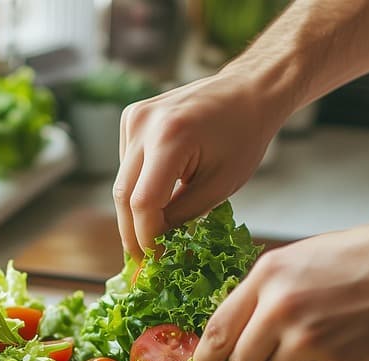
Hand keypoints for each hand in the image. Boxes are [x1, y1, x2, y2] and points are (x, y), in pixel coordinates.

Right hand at [114, 73, 283, 260]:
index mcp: (170, 139)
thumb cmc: (244, 136)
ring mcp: (133, 118)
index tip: (156, 263)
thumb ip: (184, 216)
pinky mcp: (131, 118)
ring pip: (121, 183)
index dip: (147, 239)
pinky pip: (126, 165)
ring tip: (152, 237)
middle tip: (143, 263)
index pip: (143, 203)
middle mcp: (143, 125)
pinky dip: (137, 187)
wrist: (247, 90)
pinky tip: (158, 197)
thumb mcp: (221, 185)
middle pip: (123, 195)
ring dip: (134, 213)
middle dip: (133, 233)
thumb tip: (157, 245)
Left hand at [191, 223, 368, 360]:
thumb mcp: (311, 255)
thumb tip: (244, 319)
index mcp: (269, 274)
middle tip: (269, 356)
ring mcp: (306, 337)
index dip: (202, 359)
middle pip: (239, 360)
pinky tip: (345, 338)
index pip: (216, 328)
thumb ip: (273, 286)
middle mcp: (279, 306)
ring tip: (319, 337)